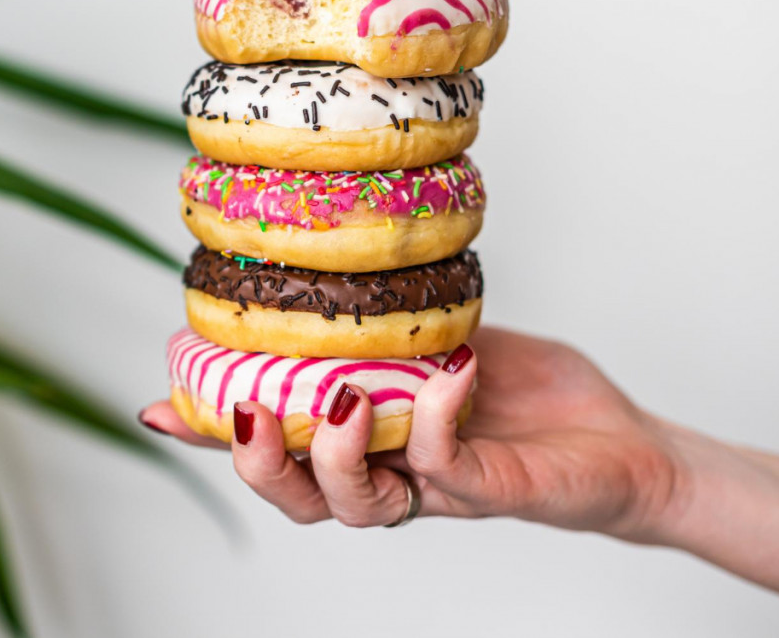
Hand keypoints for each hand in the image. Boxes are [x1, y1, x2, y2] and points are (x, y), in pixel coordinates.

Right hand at [140, 326, 680, 538]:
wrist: (619, 443)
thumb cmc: (526, 396)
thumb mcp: (439, 346)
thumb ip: (385, 327)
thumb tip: (323, 274)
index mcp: (366, 443)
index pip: (278, 451)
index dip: (212, 437)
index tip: (159, 404)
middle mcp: (392, 478)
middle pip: (300, 500)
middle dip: (257, 462)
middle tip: (244, 414)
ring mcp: (439, 489)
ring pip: (356, 505)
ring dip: (330, 455)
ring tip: (335, 401)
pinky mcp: (492, 489)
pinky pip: (444, 466)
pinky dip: (432, 419)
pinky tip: (445, 374)